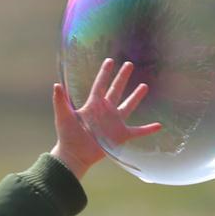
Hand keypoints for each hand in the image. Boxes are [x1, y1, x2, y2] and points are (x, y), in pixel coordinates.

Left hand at [51, 58, 161, 179]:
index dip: (105, 73)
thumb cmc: (67, 136)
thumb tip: (56, 85)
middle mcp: (105, 111)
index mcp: (93, 105)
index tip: (110, 60)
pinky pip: (137, 131)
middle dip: (122, 77)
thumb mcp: (63, 116)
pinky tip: (159, 125)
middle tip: (129, 64)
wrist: (75, 154)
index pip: (100, 85)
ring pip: (128, 106)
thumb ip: (60, 101)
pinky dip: (148, 129)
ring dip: (136, 97)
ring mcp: (114, 123)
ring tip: (144, 86)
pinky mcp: (120, 135)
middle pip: (116, 90)